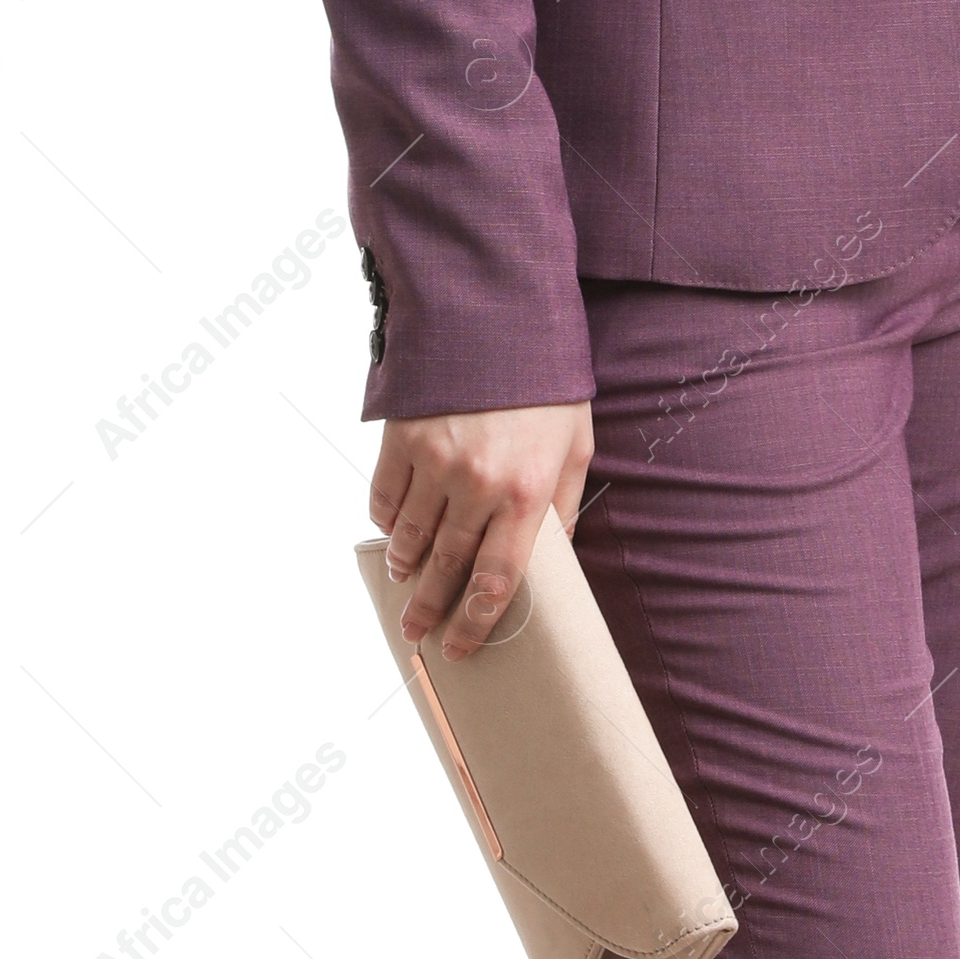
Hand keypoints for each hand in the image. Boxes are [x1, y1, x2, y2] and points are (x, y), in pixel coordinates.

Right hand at [369, 403, 594, 655]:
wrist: (498, 312)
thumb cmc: (546, 382)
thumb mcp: (576, 443)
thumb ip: (564, 504)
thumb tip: (557, 554)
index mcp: (525, 492)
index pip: (497, 579)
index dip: (476, 622)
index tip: (461, 646)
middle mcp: (477, 485)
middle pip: (446, 567)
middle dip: (430, 608)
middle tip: (417, 633)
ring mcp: (434, 461)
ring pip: (408, 535)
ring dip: (403, 566)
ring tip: (403, 583)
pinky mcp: (401, 437)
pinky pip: (383, 495)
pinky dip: (383, 520)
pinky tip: (390, 530)